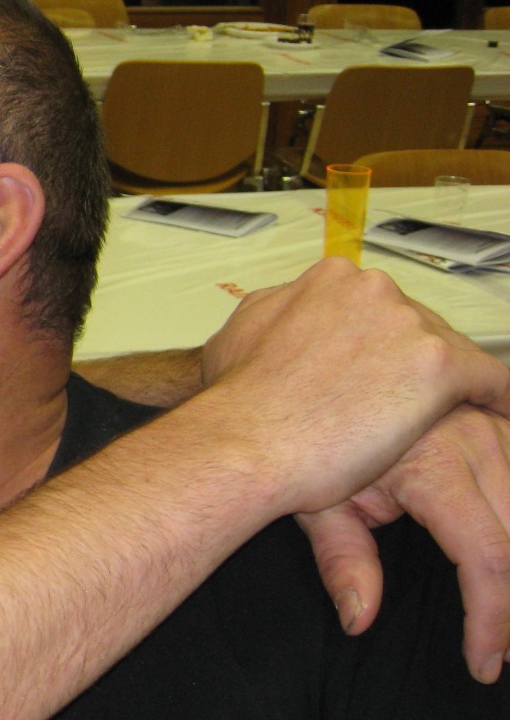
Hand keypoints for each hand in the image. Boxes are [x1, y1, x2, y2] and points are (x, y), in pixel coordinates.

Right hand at [200, 258, 509, 515]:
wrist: (245, 440)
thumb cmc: (237, 401)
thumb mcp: (237, 333)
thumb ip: (275, 314)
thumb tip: (287, 314)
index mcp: (330, 279)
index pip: (377, 307)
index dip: (378, 344)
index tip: (376, 371)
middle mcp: (373, 290)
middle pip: (416, 325)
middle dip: (409, 363)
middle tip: (395, 404)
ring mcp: (408, 324)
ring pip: (450, 352)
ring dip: (442, 386)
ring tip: (437, 419)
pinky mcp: (439, 365)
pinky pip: (491, 380)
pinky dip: (496, 399)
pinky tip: (498, 413)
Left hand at [296, 404, 509, 682]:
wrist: (302, 387)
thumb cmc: (308, 448)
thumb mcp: (319, 504)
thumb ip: (343, 561)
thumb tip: (359, 620)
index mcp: (436, 464)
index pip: (488, 559)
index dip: (493, 620)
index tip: (483, 664)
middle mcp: (476, 439)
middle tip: (501, 651)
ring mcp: (494, 425)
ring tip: (504, 616)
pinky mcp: (500, 420)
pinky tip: (502, 564)